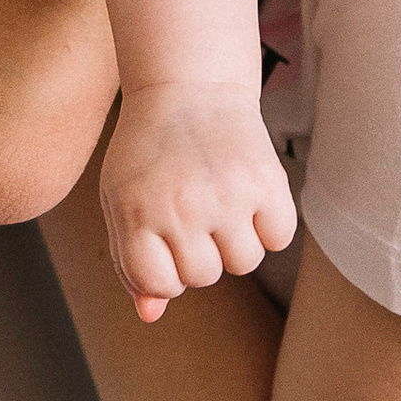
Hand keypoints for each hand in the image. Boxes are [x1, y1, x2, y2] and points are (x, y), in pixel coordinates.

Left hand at [99, 83, 297, 322]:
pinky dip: (269, 225)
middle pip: (204, 276)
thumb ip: (130, 260)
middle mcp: (181, 208)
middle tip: (193, 211)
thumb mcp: (122, 200)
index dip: (165, 272)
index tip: (165, 243)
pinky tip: (249, 194)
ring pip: (244, 263)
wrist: (189, 85)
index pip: (160, 284)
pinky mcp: (266, 182)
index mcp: (137, 213)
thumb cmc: (149, 150)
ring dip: (235, 242)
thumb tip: (151, 315)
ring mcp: (226, 196)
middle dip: (200, 253)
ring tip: (221, 201)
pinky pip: (278, 238)